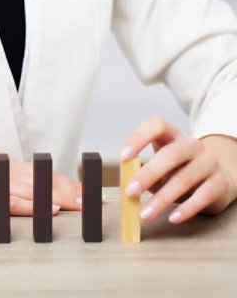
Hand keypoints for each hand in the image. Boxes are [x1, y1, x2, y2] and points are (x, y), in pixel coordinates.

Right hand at [0, 153, 86, 215]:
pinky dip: (26, 205)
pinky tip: (42, 209)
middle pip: (42, 180)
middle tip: (94, 199)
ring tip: (80, 205)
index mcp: (1, 166)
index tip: (88, 192)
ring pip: (30, 190)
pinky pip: (5, 201)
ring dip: (56, 197)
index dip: (65, 183)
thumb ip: (0, 184)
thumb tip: (26, 197)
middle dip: (70, 190)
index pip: (40, 175)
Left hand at [119, 114, 236, 224]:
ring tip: (146, 214)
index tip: (123, 156)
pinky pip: (202, 196)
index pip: (156, 124)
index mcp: (173, 134)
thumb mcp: (162, 165)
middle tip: (131, 191)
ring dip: (162, 198)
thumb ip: (145, 171)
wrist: (218, 178)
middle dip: (148, 174)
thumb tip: (127, 183)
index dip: (138, 137)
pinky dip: (186, 208)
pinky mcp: (220, 182)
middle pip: (171, 154)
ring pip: (184, 178)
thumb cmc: (180, 170)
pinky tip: (172, 218)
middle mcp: (192, 144)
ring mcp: (208, 162)